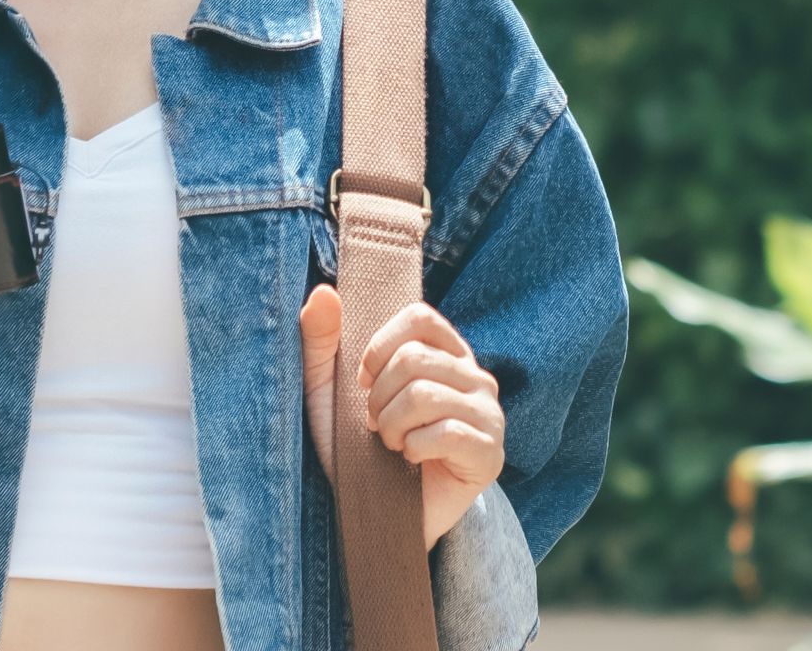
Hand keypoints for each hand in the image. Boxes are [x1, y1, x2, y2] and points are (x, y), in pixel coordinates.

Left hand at [297, 283, 506, 547]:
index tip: (362, 382)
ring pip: (425, 394)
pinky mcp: (490, 451)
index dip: (379, 347)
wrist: (379, 520)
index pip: (420, 317)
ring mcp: (488, 413)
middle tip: (375, 427)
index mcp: (444, 353)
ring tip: (391, 446)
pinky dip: (413, 450)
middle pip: (414, 359)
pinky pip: (446, 432)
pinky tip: (411, 462)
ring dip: (391, 427)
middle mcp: (475, 376)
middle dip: (378, 398)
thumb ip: (321, 342)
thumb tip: (324, 291)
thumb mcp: (328, 395)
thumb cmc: (357, 452)